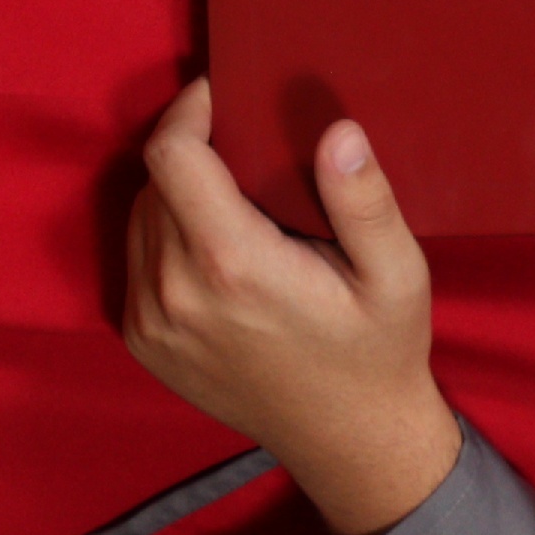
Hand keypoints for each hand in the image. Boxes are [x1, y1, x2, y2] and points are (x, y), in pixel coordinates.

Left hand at [122, 77, 462, 534]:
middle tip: (248, 150)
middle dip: (196, 152)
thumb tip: (339, 132)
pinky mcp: (144, 343)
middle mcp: (176, 294)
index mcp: (232, 265)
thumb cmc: (377, 350)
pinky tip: (216, 249)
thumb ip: (365, 202)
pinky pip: (137, 262)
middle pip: (156, 182)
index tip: (223, 94)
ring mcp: (152, 324)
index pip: (172, 155)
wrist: (348, 439)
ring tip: (235, 199)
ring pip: (140, 218)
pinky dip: (166, 238)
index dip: (190, 111)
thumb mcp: (396, 274)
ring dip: (177, 194)